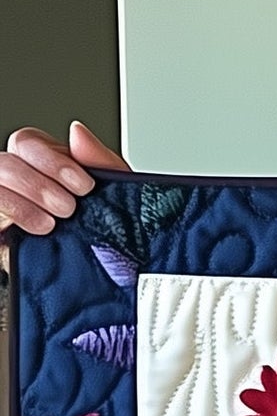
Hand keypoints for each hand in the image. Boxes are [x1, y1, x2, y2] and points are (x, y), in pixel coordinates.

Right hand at [0, 122, 127, 235]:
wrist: (125, 285)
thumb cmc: (119, 242)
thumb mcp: (119, 200)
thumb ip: (102, 162)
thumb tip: (76, 131)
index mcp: (47, 172)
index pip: (27, 144)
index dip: (50, 157)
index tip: (84, 185)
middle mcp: (22, 188)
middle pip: (6, 160)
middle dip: (39, 180)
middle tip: (69, 207)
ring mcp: (7, 210)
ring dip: (24, 197)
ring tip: (54, 221)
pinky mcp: (2, 236)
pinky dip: (13, 211)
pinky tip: (38, 228)